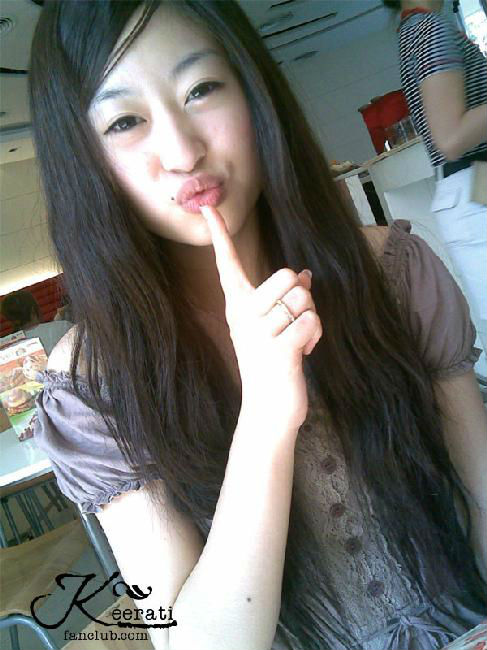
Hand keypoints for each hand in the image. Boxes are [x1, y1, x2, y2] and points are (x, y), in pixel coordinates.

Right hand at [201, 205, 322, 432]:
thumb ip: (284, 299)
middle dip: (302, 295)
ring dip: (311, 317)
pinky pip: (312, 320)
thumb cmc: (272, 364)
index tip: (208, 207)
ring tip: (299, 339)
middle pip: (287, 274)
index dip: (219, 235)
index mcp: (238, 306)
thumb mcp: (273, 328)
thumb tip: (307, 275)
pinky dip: (317, 334)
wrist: (268, 410)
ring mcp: (259, 333)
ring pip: (303, 296)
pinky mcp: (279, 350)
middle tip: (294, 321)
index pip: (227, 263)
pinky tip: (304, 352)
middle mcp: (243, 315)